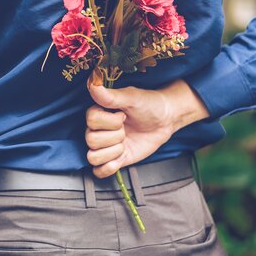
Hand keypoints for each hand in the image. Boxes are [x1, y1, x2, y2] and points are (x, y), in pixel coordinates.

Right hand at [85, 77, 208, 177]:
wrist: (165, 119)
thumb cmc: (149, 104)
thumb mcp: (132, 98)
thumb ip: (111, 96)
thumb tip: (93, 84)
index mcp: (98, 112)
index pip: (91, 121)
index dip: (110, 121)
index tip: (123, 115)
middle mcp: (98, 129)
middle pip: (91, 140)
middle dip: (115, 136)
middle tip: (127, 128)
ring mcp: (105, 146)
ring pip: (93, 157)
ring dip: (113, 152)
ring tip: (125, 142)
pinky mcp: (114, 159)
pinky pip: (98, 171)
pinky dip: (108, 168)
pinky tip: (119, 159)